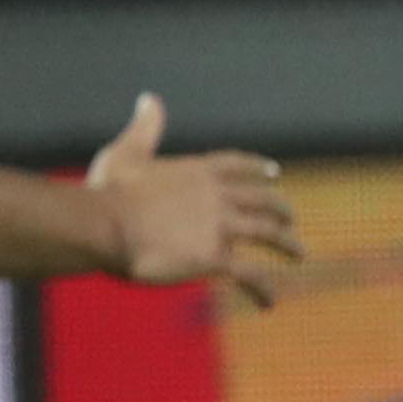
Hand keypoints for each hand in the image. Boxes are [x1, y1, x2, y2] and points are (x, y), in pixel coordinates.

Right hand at [85, 96, 302, 307]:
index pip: (240, 166)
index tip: (275, 173)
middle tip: (290, 221)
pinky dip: (264, 289)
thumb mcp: (128, 151)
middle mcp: (219, 195)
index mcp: (200, 170)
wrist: (104, 225)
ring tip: (299, 256)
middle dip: (281, 211)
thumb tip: (149, 98)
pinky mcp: (216, 258)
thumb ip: (145, 127)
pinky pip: (251, 276)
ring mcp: (222, 226)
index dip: (259, 169)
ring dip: (288, 246)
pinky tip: (269, 302)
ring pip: (270, 235)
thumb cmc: (108, 191)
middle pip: (265, 201)